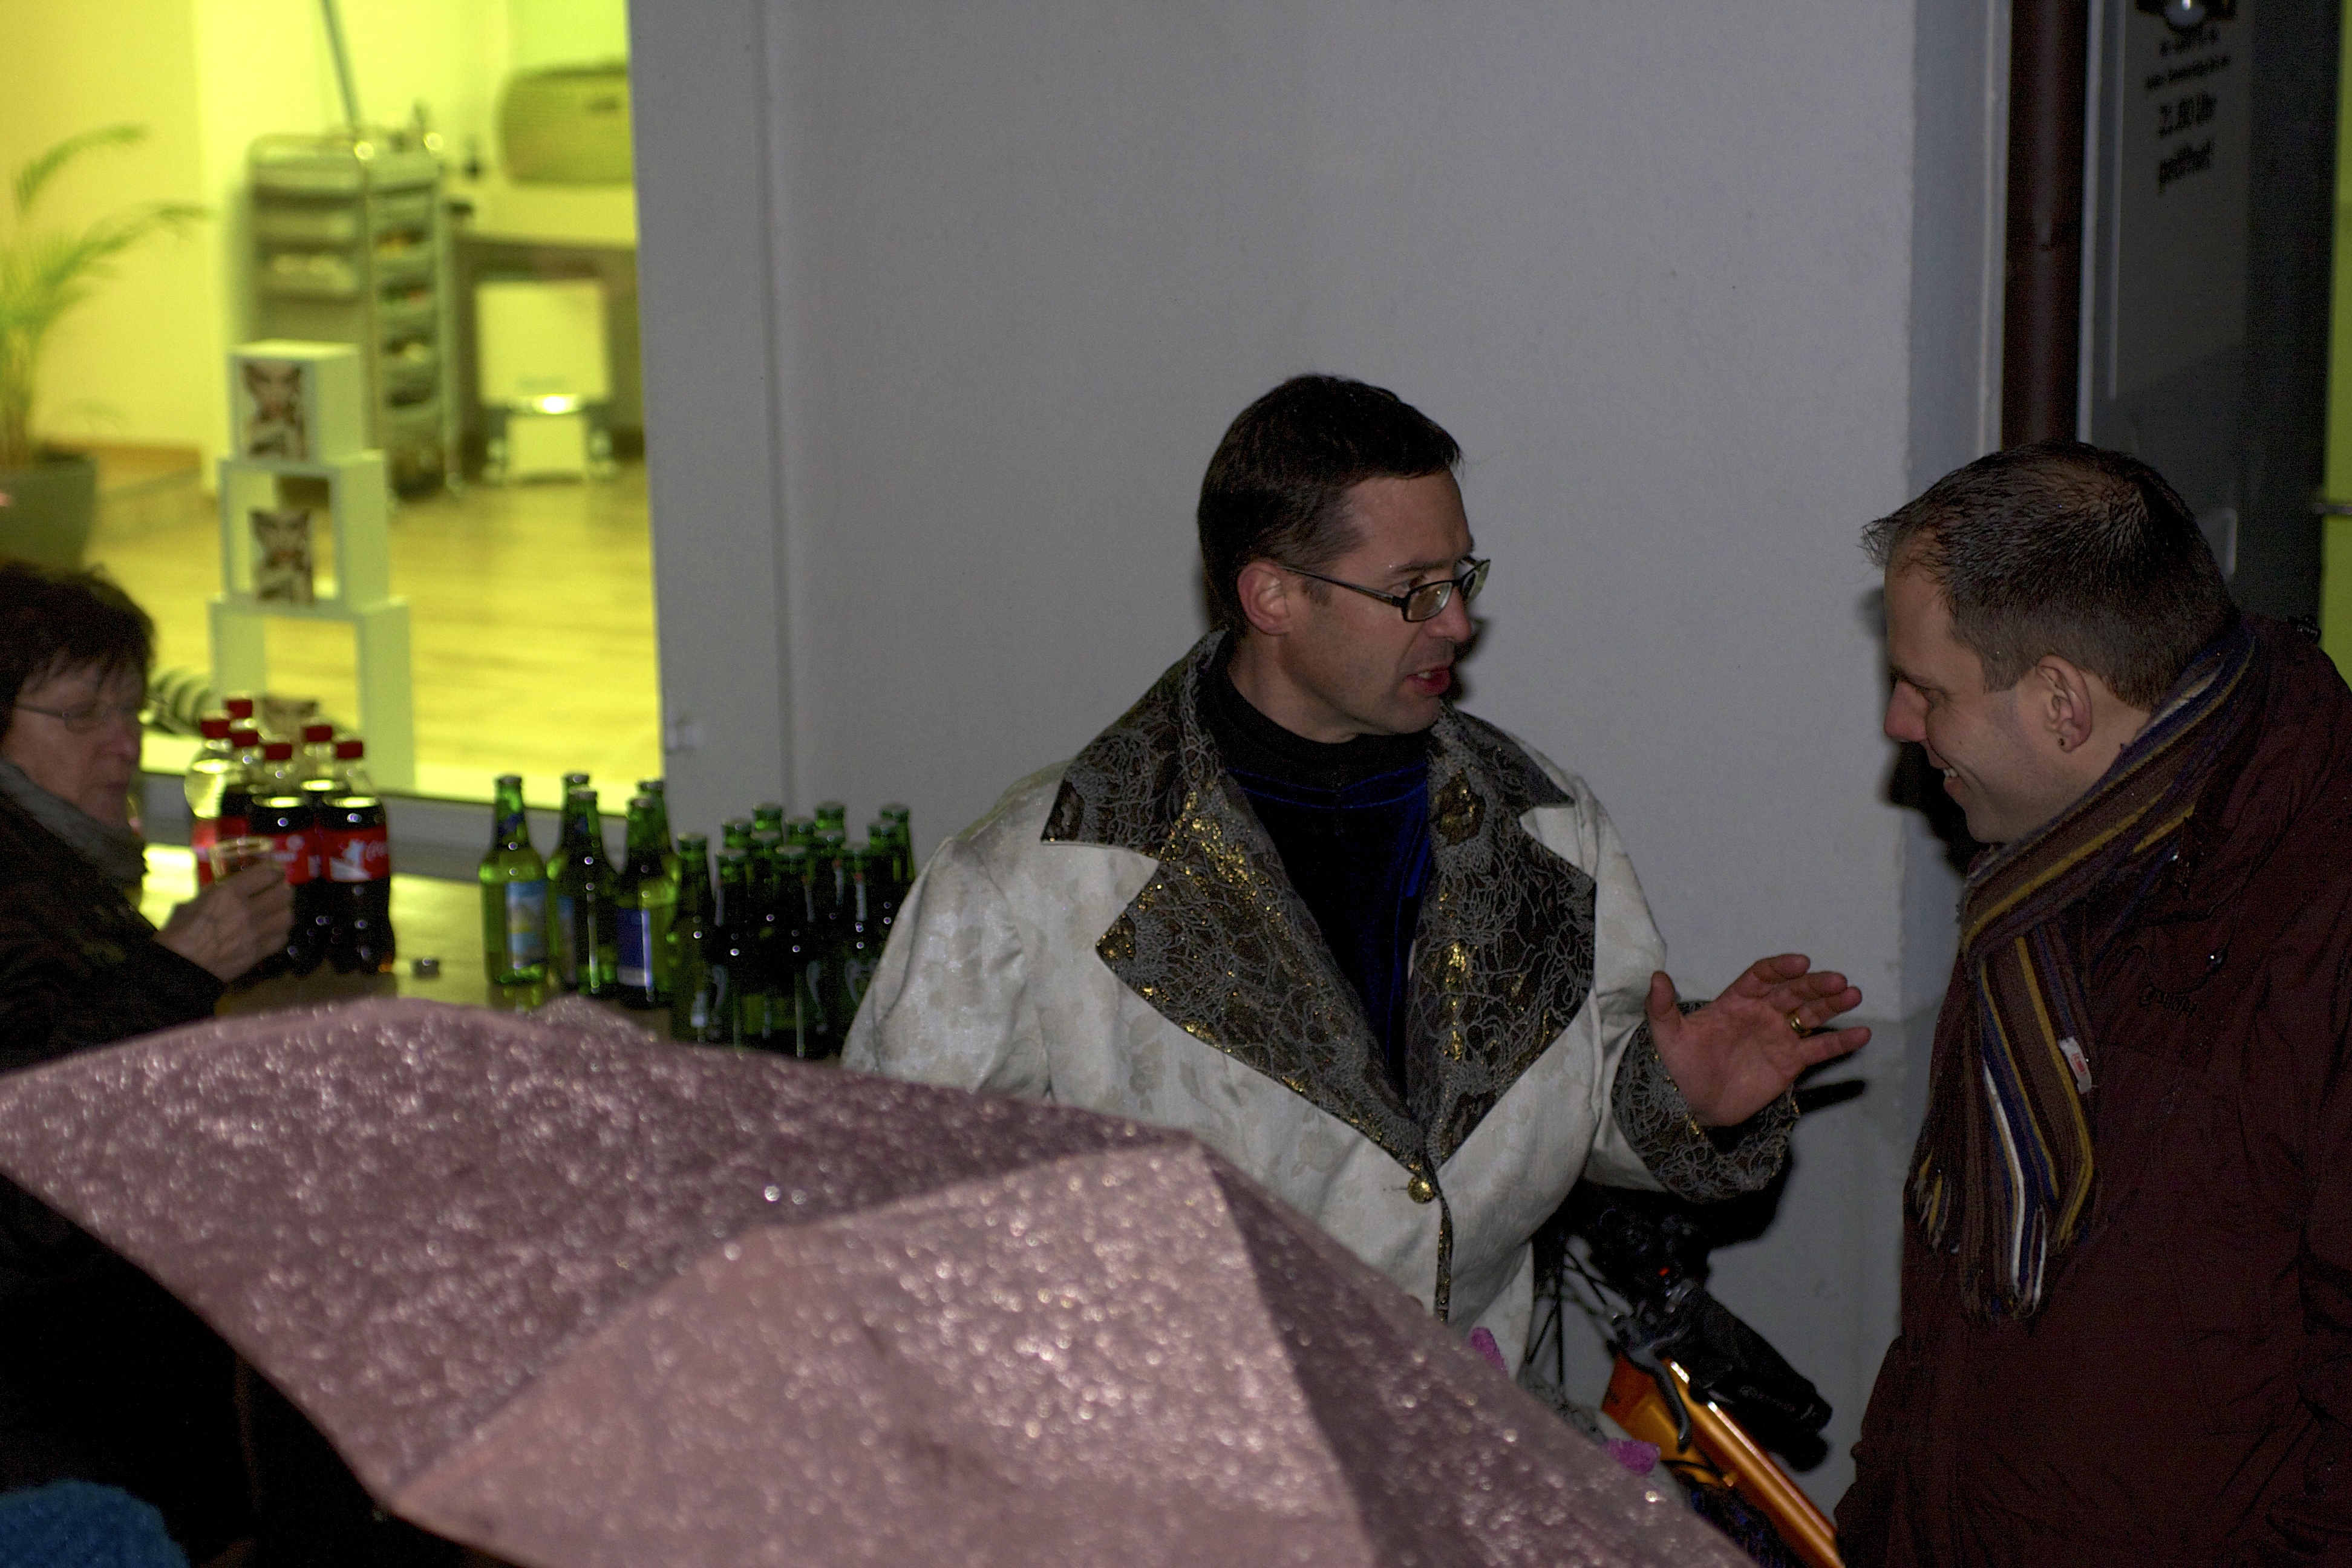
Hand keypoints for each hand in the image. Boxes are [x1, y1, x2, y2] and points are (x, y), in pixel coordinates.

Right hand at [155, 863, 294, 980]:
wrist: (180, 968)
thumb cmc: (179, 932)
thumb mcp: (193, 902)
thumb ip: (216, 893)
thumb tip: (229, 888)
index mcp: (228, 893)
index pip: (267, 874)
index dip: (275, 871)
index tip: (276, 871)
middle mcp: (247, 910)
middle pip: (284, 894)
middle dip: (283, 889)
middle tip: (277, 890)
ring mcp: (256, 933)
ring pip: (287, 916)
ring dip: (284, 911)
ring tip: (277, 910)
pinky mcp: (258, 952)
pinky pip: (282, 938)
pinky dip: (280, 931)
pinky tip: (272, 930)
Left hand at [1647, 953, 1867, 1126]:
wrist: (1689, 1105)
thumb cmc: (1677, 1067)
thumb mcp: (1666, 1036)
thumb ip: (1661, 1007)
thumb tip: (1656, 977)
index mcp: (1735, 1001)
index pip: (1762, 977)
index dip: (1781, 968)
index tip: (1801, 962)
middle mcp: (1761, 1013)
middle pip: (1793, 992)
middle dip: (1815, 985)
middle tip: (1838, 981)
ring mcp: (1778, 1037)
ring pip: (1810, 1015)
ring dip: (1832, 1005)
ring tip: (1854, 995)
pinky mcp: (1790, 1063)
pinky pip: (1819, 1049)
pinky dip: (1841, 1042)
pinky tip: (1862, 1033)